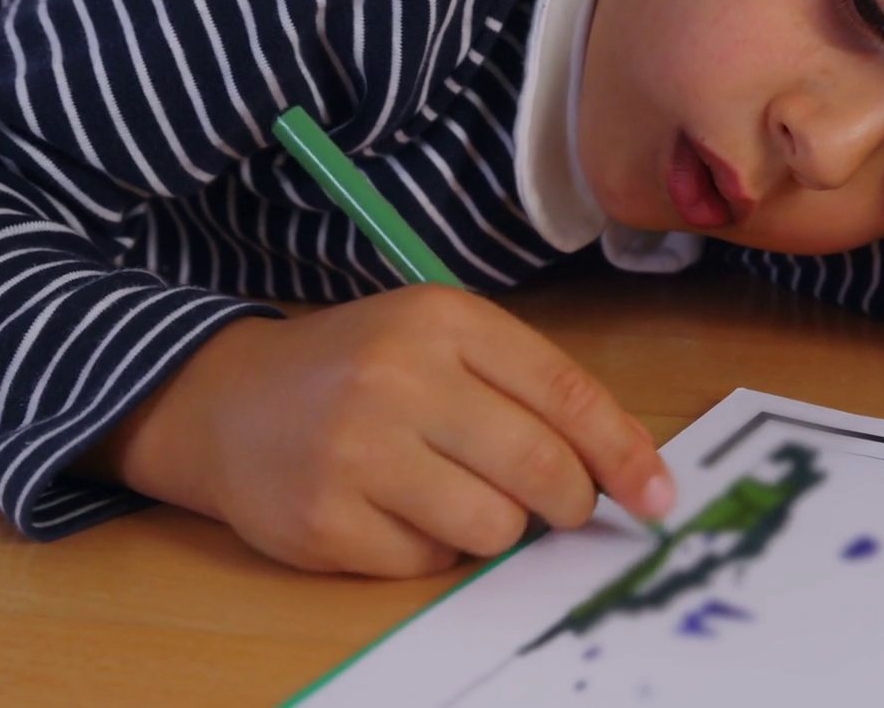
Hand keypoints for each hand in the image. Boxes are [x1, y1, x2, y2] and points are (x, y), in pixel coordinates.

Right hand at [79, 284, 675, 575]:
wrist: (226, 401)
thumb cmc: (358, 370)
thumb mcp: (440, 341)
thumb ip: (527, 388)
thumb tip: (627, 467)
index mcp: (443, 320)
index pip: (565, 392)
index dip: (624, 452)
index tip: (657, 494)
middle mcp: (400, 379)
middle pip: (542, 468)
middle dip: (572, 502)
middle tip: (564, 507)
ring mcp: (357, 452)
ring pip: (494, 525)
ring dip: (497, 526)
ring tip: (455, 494)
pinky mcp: (324, 520)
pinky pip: (429, 562)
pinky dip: (432, 549)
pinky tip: (397, 512)